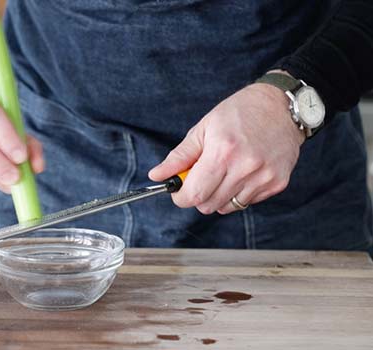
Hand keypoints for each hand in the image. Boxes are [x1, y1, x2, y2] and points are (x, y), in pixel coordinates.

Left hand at [148, 81, 304, 214]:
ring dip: (218, 195)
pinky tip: (242, 172)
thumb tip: (156, 175)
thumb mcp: (203, 128)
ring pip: (227, 207)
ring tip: (224, 172)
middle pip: (208, 205)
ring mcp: (264, 177)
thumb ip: (179, 156)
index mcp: (222, 151)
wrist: (282, 106)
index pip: (194, 194)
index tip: (178, 190)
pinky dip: (238, 193)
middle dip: (198, 196)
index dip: (181, 196)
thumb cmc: (240, 113)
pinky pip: (247, 202)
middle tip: (201, 177)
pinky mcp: (277, 183)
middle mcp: (245, 167)